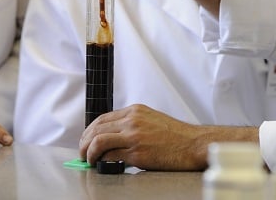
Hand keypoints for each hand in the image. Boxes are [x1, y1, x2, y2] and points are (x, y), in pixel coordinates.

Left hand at [78, 104, 257, 170]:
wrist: (193, 144)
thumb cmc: (176, 136)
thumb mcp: (152, 120)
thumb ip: (133, 125)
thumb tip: (114, 139)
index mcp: (135, 110)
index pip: (103, 118)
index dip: (90, 130)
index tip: (86, 140)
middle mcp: (132, 120)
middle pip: (97, 128)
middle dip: (84, 141)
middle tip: (82, 152)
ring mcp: (134, 135)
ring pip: (99, 141)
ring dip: (88, 152)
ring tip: (87, 160)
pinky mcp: (137, 152)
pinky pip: (111, 156)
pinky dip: (101, 161)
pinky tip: (100, 165)